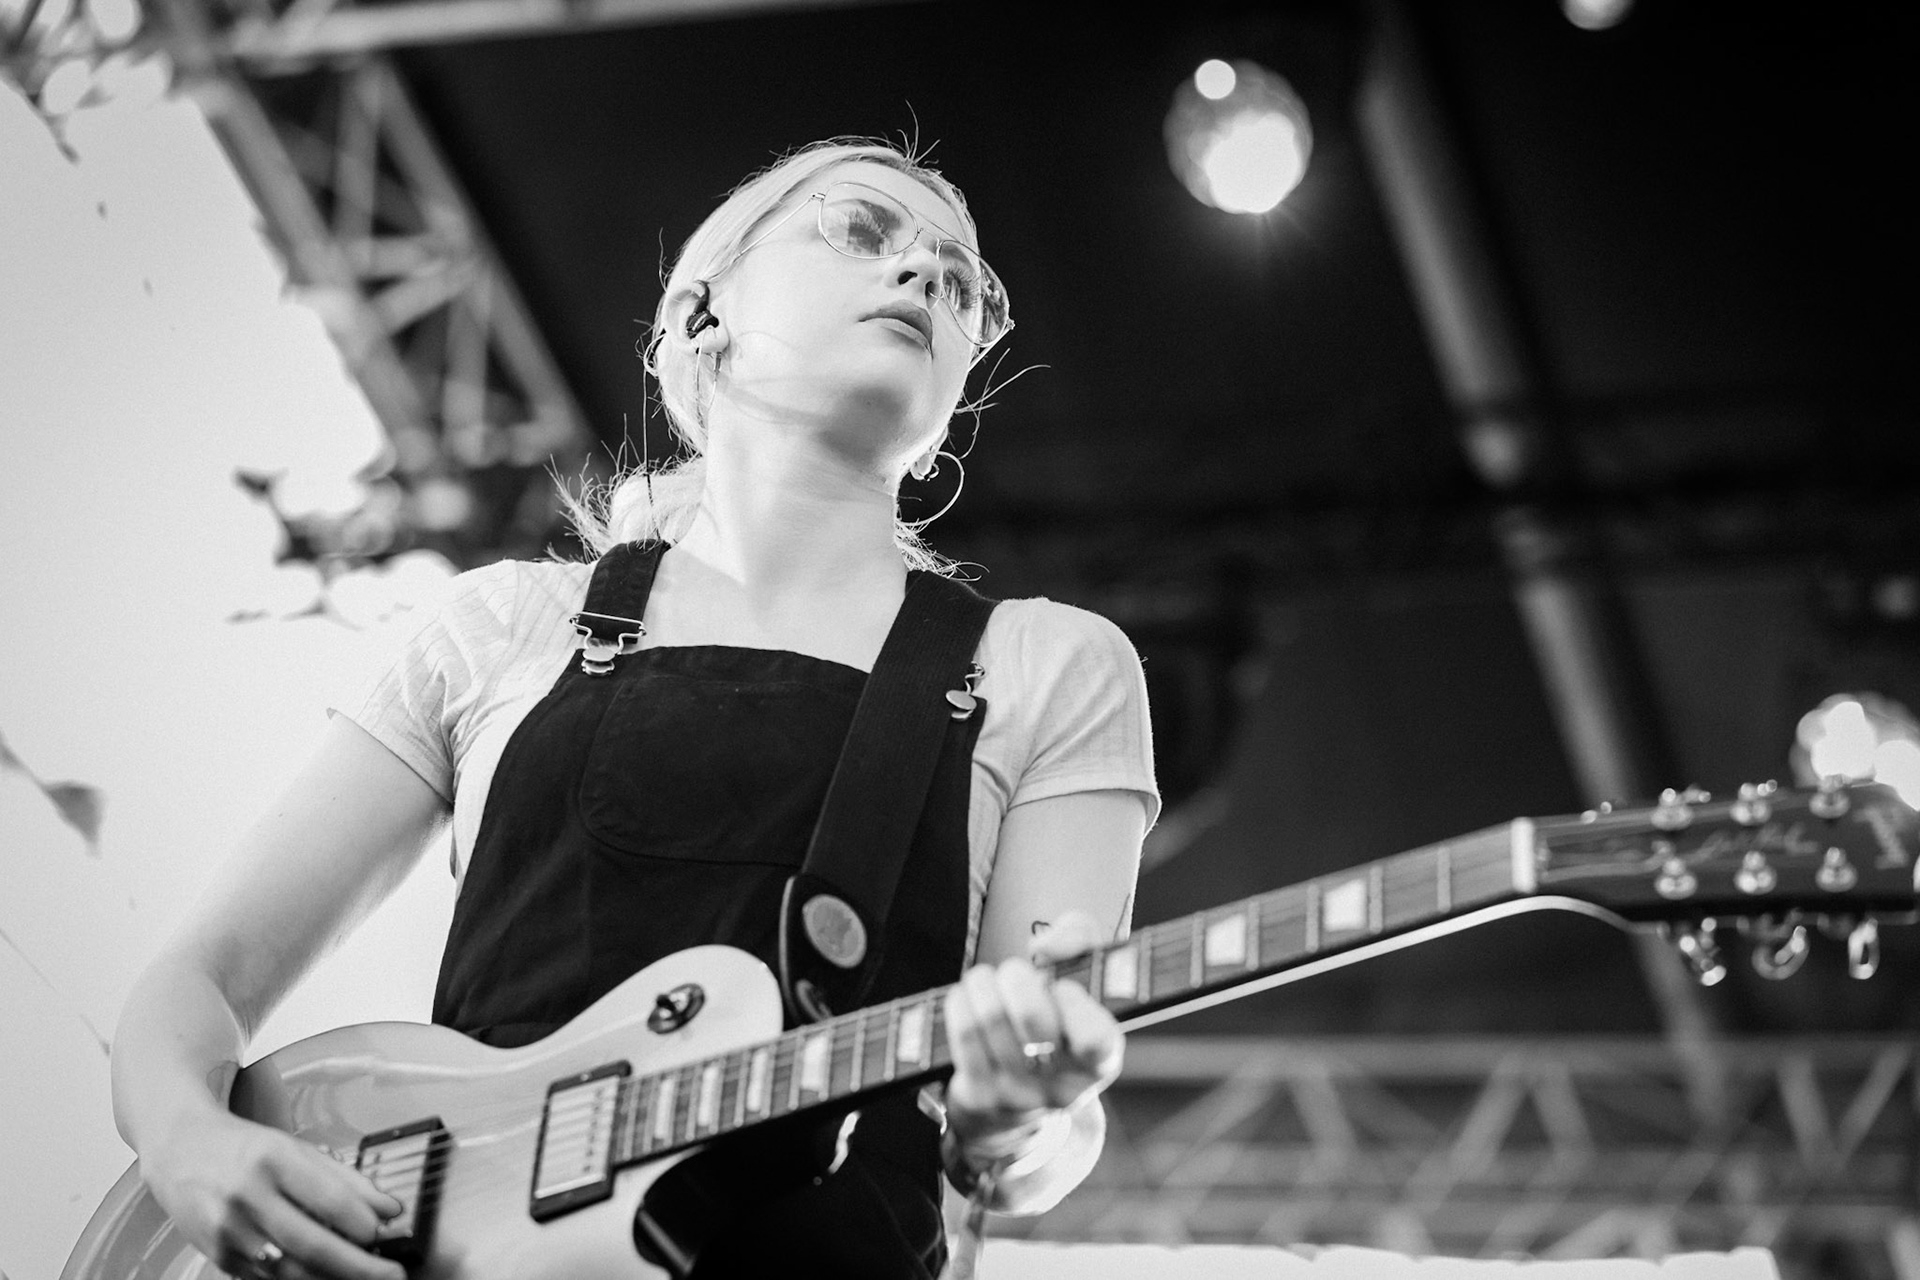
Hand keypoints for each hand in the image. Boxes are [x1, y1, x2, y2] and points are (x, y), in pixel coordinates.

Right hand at [140, 1107, 405, 1279]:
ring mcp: (230, 1231)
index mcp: (274, 1159)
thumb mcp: (297, 1148)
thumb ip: (347, 1178)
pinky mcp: (220, 1256)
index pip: (330, 1199)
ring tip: (364, 1278)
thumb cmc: (245, 1148)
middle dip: (359, 1266)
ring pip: (291, 1269)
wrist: (182, 1151)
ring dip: (332, 1279)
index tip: (389, 1231)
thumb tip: (389, 1209)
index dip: (364, 1222)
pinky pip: (268, 1278)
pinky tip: (325, 1277)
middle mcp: (248, 1196)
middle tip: (391, 1273)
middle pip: (312, 1243)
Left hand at [942, 910, 1122, 1151]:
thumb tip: (1044, 948)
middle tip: (1015, 973)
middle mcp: (1064, 1086)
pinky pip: (963, 1032)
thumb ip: (1080, 939)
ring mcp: (1020, 1096)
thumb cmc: (1055, 1020)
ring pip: (990, 1017)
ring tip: (986, 982)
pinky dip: (960, 1002)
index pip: (1095, 1039)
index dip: (1074, 1003)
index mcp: (1101, 1060)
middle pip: (1032, 1017)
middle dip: (1016, 977)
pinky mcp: (981, 1096)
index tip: (1062, 986)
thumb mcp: (1083, 977)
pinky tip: (966, 998)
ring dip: (982, 983)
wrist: (1017, 1096)